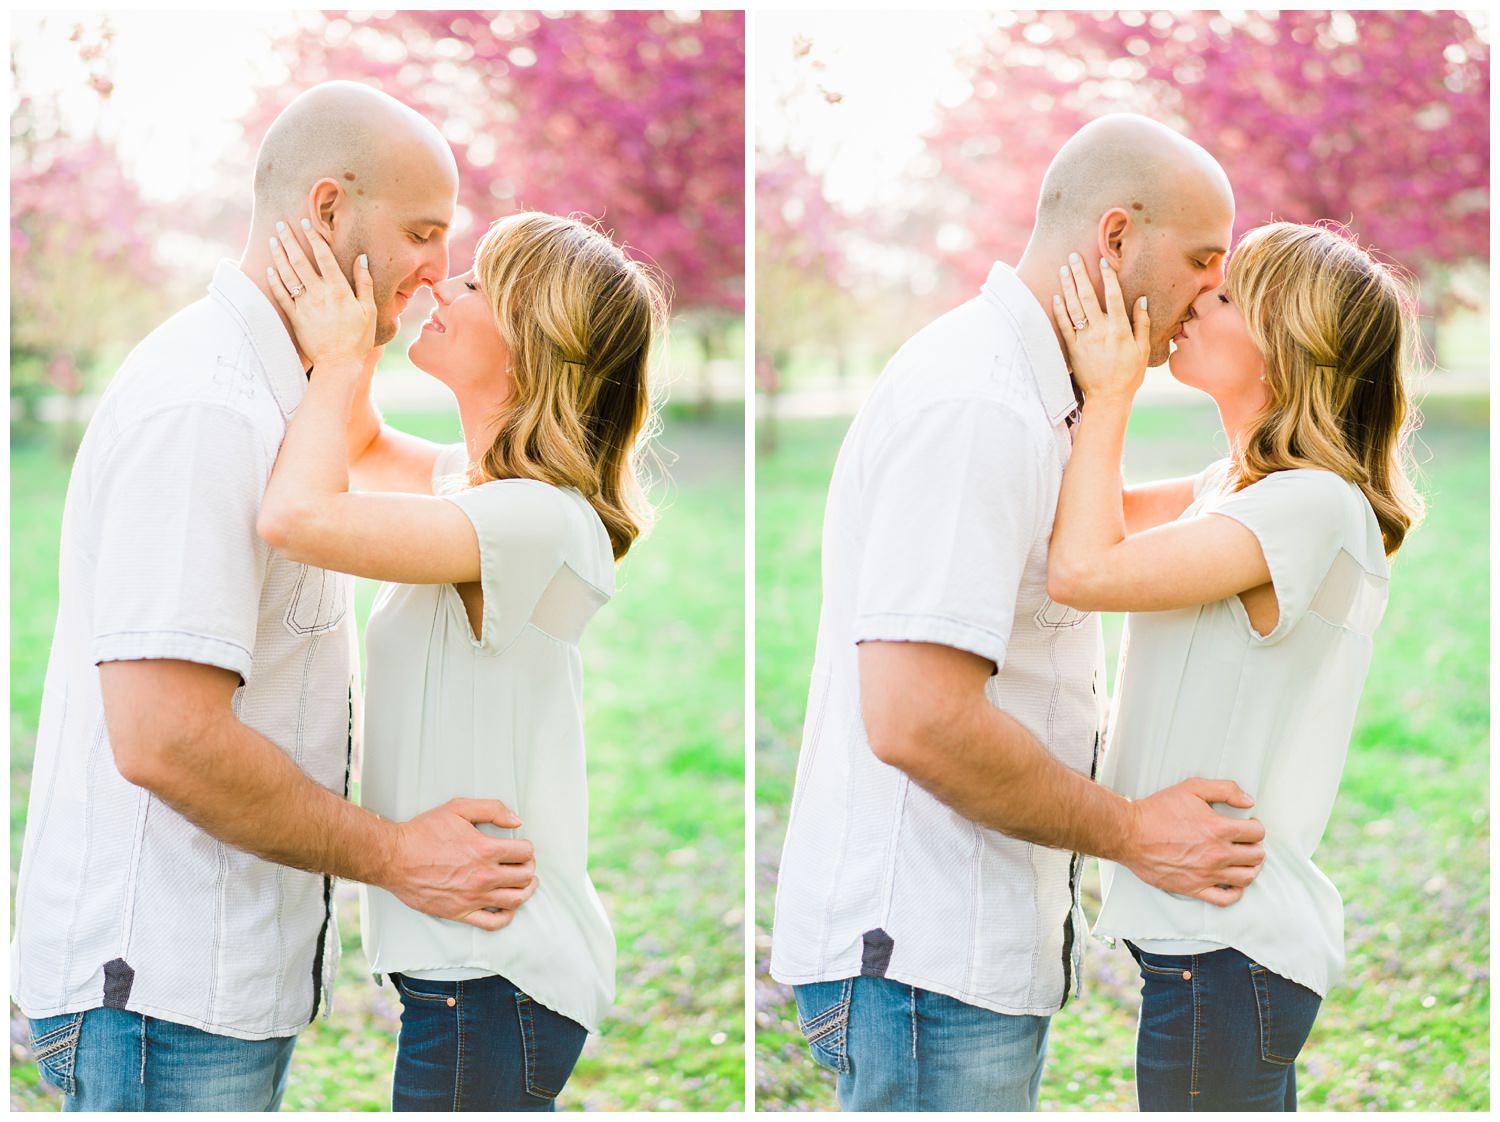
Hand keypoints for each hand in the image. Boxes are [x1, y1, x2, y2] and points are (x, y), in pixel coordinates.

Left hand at [266, 217, 374, 373]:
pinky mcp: (295, 318)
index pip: (324, 257)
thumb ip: (364, 283)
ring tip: (273, 240)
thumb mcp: (368, 310)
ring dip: (279, 255)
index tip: (305, 224)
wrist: (339, 364)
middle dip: (289, 240)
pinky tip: (269, 268)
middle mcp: (319, 294)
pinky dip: (274, 280)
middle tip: (281, 224)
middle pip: (300, 261)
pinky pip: (281, 295)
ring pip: (288, 274)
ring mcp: (304, 305)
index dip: (313, 238)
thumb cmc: (358, 339)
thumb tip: (361, 259)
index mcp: (339, 290)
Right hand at [385, 797, 538, 930]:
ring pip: (515, 900)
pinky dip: (507, 916)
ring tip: (525, 884)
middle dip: (529, 868)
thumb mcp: (458, 808)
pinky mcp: (460, 913)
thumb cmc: (424, 832)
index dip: (527, 848)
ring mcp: (473, 897)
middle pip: (524, 877)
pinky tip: (508, 907)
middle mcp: (483, 876)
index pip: (525, 852)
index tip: (522, 848)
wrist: (394, 858)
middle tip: (524, 865)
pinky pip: (493, 923)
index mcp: (485, 850)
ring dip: (526, 892)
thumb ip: (492, 809)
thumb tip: (517, 820)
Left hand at [1052, 253, 1149, 402]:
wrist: (1108, 398)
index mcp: (1119, 329)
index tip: (1102, 261)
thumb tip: (1141, 300)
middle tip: (1074, 256)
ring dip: (1067, 287)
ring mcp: (1084, 339)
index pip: (1113, 296)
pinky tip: (1056, 297)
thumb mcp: (1143, 349)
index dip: (1107, 277)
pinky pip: (1064, 326)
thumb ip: (1142, 323)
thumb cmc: (1129, 374)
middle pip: (1088, 297)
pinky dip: (1059, 311)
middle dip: (1080, 275)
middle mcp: (1100, 331)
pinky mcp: (1073, 349)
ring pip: (1073, 308)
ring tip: (1063, 270)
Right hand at [1120, 778, 1265, 906]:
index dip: (1256, 827)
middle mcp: (1217, 854)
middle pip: (1256, 856)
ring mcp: (1207, 873)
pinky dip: (1236, 893)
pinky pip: (1226, 899)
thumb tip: (1249, 801)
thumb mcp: (1191, 788)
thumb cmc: (1158, 810)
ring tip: (1243, 861)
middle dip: (1255, 847)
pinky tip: (1232, 883)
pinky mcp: (1194, 888)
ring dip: (1250, 868)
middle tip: (1246, 842)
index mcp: (1219, 829)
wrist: (1130, 833)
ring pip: (1246, 878)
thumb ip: (1225, 790)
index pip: (1257, 833)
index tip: (1248, 826)